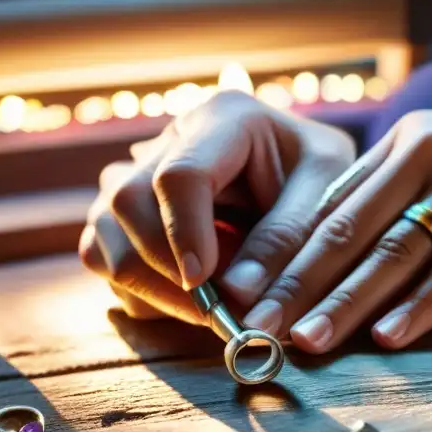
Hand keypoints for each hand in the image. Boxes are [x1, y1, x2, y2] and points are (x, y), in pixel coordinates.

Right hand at [79, 91, 355, 323]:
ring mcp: (134, 178)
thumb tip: (236, 296)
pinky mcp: (120, 219)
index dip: (185, 232)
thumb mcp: (326, 196)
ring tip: (219, 303)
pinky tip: (193, 299)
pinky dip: (146, 296)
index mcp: (223, 119)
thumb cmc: (322, 181)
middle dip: (170, 273)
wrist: (306, 181)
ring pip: (106, 239)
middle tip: (224, 312)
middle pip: (128, 206)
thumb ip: (285, 240)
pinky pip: (105, 264)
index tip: (205, 280)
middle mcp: (166, 142)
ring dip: (156, 291)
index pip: (179, 175)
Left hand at [242, 53, 431, 350]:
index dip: (281, 250)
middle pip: (346, 228)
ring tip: (303, 340)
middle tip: (247, 325)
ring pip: (394, 251)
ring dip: (344, 301)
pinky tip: (389, 335)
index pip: (331, 202)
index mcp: (412, 138)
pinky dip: (421, 304)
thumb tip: (362, 236)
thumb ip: (414, 181)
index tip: (241, 289)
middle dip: (291, 282)